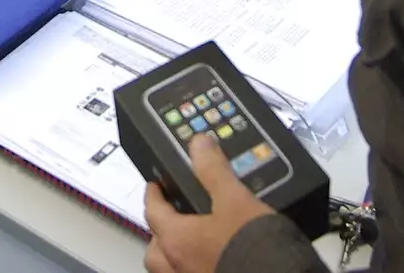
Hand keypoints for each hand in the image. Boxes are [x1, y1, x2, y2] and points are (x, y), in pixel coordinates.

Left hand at [144, 133, 272, 272]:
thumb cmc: (250, 244)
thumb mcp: (234, 198)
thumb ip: (214, 170)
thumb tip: (199, 144)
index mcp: (177, 239)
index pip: (153, 212)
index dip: (153, 196)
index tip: (154, 187)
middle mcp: (177, 265)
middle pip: (155, 249)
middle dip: (159, 232)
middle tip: (170, 218)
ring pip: (167, 269)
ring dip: (170, 256)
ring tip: (187, 244)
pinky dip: (189, 268)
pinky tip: (206, 262)